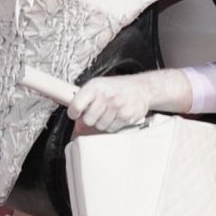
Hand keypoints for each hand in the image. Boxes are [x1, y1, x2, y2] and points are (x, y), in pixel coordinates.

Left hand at [65, 69, 190, 133]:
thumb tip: (77, 123)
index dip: (74, 112)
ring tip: (109, 112)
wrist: (142, 88)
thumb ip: (85, 102)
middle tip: (97, 112)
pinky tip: (117, 115)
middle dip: (90, 118)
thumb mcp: (98, 87)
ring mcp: (117, 107)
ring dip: (103, 122)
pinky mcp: (126, 116)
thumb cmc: (117, 88)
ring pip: (100, 126)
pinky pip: (112, 129)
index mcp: (95, 86)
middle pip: (88, 120)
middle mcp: (106, 96)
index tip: (76, 113)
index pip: (76, 105)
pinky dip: (113, 125)